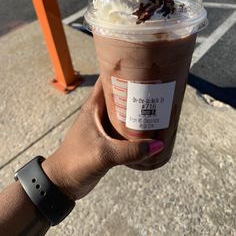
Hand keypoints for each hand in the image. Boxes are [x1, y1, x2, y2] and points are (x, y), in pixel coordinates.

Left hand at [42, 78, 163, 200]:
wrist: (63, 181)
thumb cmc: (76, 161)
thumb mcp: (104, 154)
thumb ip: (130, 151)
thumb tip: (158, 145)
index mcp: (93, 106)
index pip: (107, 80)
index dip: (123, 70)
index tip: (141, 67)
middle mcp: (99, 112)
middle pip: (119, 94)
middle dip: (136, 89)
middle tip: (157, 87)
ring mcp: (103, 125)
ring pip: (123, 111)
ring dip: (137, 108)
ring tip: (157, 105)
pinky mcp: (108, 139)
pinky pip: (124, 127)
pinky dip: (135, 125)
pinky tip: (149, 128)